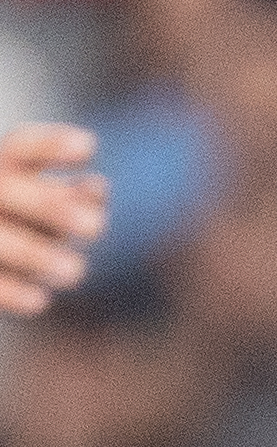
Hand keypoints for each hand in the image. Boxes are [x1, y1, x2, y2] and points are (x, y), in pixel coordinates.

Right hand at [0, 119, 112, 314]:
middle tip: (96, 226)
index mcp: (0, 169)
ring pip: (0, 241)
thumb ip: (68, 195)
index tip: (89, 148)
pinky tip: (40, 301)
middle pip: (7, 190)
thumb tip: (98, 187)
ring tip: (75, 272)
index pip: (22, 149)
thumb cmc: (22, 225)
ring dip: (36, 254)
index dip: (50, 145)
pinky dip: (10, 291)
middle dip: (49, 206)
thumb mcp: (41, 206)